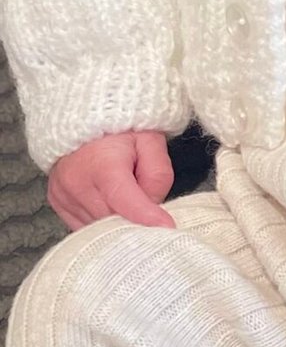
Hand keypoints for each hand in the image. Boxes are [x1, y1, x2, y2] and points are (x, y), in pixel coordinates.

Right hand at [48, 130, 176, 230]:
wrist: (85, 118)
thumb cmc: (122, 130)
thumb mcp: (151, 143)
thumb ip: (158, 176)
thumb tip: (154, 210)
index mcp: (102, 164)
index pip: (125, 202)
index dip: (147, 218)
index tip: (167, 227)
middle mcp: (77, 183)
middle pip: (114, 219)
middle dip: (135, 218)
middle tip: (148, 203)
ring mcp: (63, 196)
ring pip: (99, 228)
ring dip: (118, 220)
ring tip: (126, 196)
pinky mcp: (58, 204)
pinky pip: (85, 226)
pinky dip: (101, 221)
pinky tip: (110, 203)